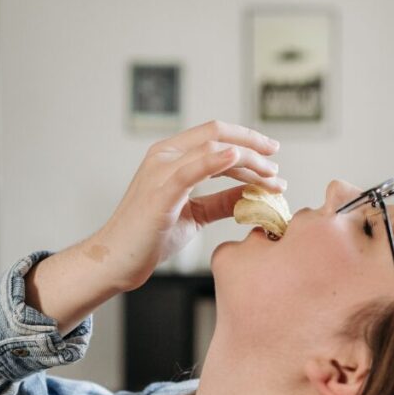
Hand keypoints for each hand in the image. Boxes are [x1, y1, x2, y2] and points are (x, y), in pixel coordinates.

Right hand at [95, 120, 285, 290]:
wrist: (116, 260)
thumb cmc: (150, 237)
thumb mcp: (195, 215)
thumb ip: (221, 201)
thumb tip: (252, 194)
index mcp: (170, 157)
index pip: (214, 134)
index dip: (247, 138)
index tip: (272, 152)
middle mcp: (164, 155)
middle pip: (217, 134)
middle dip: (254, 147)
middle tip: (277, 168)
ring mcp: (160, 171)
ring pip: (213, 149)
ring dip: (248, 160)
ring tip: (271, 177)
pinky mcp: (160, 192)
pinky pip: (193, 168)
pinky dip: (217, 160)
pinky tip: (238, 159)